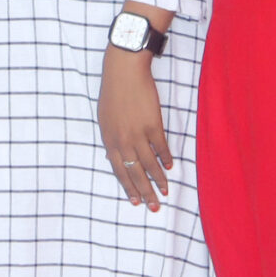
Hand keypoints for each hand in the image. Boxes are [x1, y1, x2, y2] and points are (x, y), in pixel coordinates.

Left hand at [98, 48, 172, 209]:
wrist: (123, 69)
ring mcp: (138, 133)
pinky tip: (170, 166)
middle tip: (154, 207)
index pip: (119, 171)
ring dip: (158, 179)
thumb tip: (116, 158)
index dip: (128, 187)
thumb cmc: (114, 92)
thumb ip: (112, 139)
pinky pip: (161, 147)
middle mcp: (122, 140)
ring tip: (165, 191)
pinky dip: (166, 158)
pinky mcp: (152, 124)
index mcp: (109, 139)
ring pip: (149, 164)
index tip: (135, 201)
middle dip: (144, 192)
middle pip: (135, 173)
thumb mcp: (105, 118)